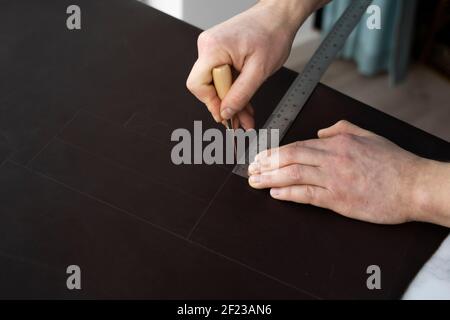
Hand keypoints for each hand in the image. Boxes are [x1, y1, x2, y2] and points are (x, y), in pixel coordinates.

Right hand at [186, 0, 310, 128]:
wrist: (278, 17)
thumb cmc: (272, 34)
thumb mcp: (258, 71)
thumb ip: (240, 95)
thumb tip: (226, 112)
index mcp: (213, 48)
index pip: (198, 85)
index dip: (211, 103)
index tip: (225, 115)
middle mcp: (208, 47)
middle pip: (207, 87)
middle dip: (225, 106)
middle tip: (241, 121)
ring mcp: (213, 50)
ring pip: (216, 85)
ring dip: (231, 101)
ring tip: (246, 116)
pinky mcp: (220, 53)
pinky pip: (222, 78)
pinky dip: (233, 91)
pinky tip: (244, 104)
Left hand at [248, 120, 436, 224]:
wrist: (414, 186)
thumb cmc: (394, 162)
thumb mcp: (368, 135)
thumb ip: (341, 129)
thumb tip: (320, 131)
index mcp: (338, 142)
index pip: (297, 145)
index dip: (275, 152)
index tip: (261, 156)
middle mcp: (332, 159)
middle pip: (290, 158)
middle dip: (266, 163)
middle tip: (251, 169)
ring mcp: (334, 179)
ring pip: (293, 175)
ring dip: (270, 178)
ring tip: (255, 181)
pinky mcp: (339, 200)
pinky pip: (307, 195)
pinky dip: (288, 193)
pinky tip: (275, 193)